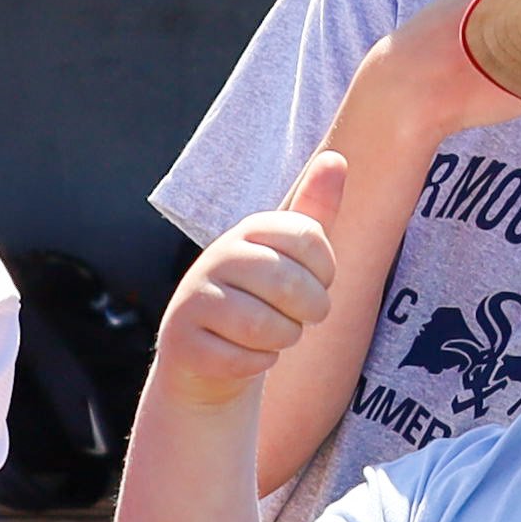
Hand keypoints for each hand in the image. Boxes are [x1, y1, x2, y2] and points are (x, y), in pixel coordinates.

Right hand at [147, 154, 349, 416]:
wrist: (206, 355)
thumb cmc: (258, 299)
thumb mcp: (288, 255)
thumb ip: (313, 211)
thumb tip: (337, 158)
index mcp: (248, 230)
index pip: (310, 237)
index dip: (325, 270)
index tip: (314, 282)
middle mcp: (216, 257)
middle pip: (291, 285)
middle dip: (310, 311)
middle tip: (300, 317)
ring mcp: (194, 299)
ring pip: (266, 327)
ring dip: (283, 339)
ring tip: (274, 334)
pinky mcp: (183, 342)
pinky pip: (244, 360)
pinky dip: (257, 364)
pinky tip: (245, 354)